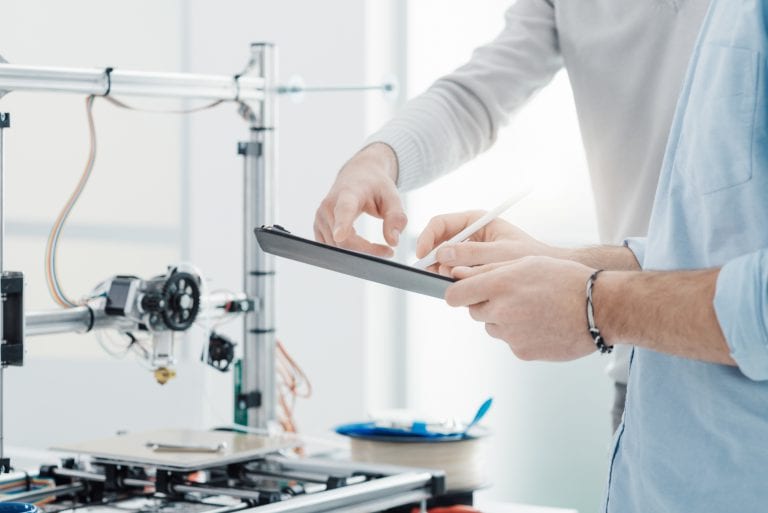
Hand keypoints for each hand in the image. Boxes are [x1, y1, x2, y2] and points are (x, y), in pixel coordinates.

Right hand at [314, 143, 407, 257]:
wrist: (357, 176)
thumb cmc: (375, 186)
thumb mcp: (392, 196)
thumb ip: (396, 217)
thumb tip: (393, 242)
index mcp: (348, 193)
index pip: (344, 210)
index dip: (342, 224)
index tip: (340, 235)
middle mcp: (328, 205)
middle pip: (344, 240)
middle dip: (367, 250)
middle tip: (388, 251)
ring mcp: (320, 218)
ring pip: (338, 248)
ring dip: (359, 253)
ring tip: (377, 246)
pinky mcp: (318, 228)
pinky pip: (332, 248)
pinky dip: (348, 251)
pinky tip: (360, 243)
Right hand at [416, 210, 565, 275]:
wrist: (544, 272)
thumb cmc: (528, 256)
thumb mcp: (500, 253)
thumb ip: (472, 253)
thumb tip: (442, 254)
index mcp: (475, 221)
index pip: (440, 224)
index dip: (426, 238)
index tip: (422, 255)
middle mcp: (468, 234)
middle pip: (437, 243)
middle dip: (434, 260)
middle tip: (437, 275)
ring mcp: (468, 252)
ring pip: (443, 261)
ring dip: (444, 272)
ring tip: (458, 281)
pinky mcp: (470, 268)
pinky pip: (453, 273)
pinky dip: (454, 280)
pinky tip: (466, 286)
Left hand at [445, 256, 595, 360]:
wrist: (600, 308)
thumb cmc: (565, 280)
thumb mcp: (525, 262)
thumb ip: (487, 269)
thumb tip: (456, 274)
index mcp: (499, 285)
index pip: (454, 295)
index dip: (458, 293)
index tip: (462, 292)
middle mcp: (501, 311)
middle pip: (474, 311)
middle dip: (487, 304)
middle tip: (514, 296)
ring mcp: (511, 335)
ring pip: (493, 327)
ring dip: (504, 319)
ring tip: (533, 308)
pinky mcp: (522, 352)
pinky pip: (511, 341)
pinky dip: (521, 334)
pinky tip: (541, 323)